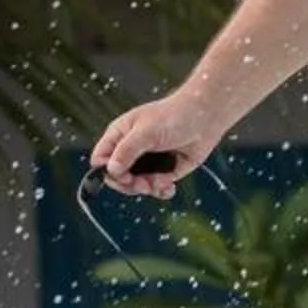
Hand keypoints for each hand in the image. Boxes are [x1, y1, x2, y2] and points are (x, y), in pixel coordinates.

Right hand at [88, 90, 226, 198]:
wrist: (206, 117)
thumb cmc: (174, 117)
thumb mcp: (146, 132)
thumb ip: (127, 151)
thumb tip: (112, 170)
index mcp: (119, 136)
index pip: (101, 159)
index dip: (108, 171)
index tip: (124, 176)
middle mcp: (131, 150)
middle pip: (118, 177)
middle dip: (130, 184)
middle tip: (144, 185)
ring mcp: (149, 161)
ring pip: (137, 185)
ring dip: (147, 188)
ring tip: (161, 183)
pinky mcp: (166, 170)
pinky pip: (157, 187)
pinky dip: (162, 191)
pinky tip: (170, 188)